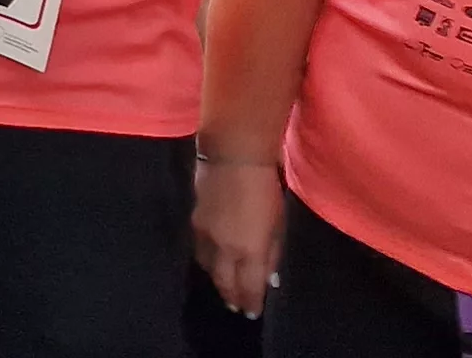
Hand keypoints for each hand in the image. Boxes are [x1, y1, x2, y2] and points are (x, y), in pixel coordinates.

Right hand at [190, 157, 286, 317]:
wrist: (232, 157)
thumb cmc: (265, 188)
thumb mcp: (278, 223)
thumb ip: (272, 252)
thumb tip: (267, 276)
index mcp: (249, 250)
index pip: (248, 286)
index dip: (250, 302)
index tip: (252, 313)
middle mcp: (223, 249)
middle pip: (224, 282)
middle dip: (231, 297)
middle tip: (236, 308)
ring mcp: (204, 236)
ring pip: (208, 268)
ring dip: (217, 281)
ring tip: (225, 288)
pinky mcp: (194, 223)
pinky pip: (200, 251)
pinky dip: (208, 263)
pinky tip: (213, 262)